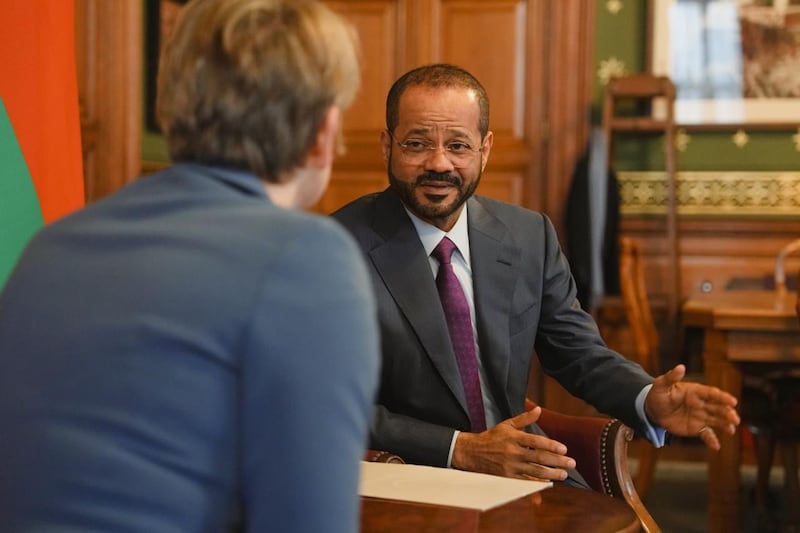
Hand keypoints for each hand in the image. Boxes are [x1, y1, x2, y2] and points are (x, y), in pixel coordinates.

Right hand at [451, 404, 575, 480]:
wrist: (472, 452)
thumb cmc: (492, 437)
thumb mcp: (507, 424)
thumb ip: (524, 419)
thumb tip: (539, 409)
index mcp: (514, 438)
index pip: (536, 442)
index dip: (551, 445)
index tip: (564, 448)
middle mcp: (513, 452)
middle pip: (539, 458)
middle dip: (557, 461)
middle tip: (571, 463)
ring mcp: (510, 467)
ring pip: (534, 472)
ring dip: (551, 474)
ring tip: (563, 474)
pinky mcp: (507, 478)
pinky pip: (525, 482)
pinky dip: (537, 484)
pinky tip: (548, 483)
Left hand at [644, 364, 740, 449]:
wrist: (652, 410)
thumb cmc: (658, 394)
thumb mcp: (661, 385)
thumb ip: (671, 377)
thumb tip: (680, 367)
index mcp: (695, 391)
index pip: (712, 393)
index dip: (722, 397)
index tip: (733, 401)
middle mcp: (701, 404)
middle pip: (718, 408)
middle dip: (728, 412)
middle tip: (735, 418)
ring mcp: (700, 416)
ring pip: (716, 420)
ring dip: (725, 425)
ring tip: (731, 430)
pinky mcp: (696, 428)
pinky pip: (706, 434)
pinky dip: (712, 440)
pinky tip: (716, 447)